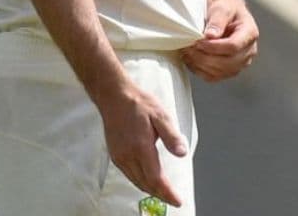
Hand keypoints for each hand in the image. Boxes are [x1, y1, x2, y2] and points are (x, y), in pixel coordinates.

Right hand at [96, 81, 187, 206]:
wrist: (114, 97)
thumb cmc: (139, 104)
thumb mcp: (161, 115)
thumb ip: (172, 136)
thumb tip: (183, 153)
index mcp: (141, 148)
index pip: (156, 178)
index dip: (167, 192)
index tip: (178, 200)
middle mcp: (128, 156)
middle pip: (145, 184)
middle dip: (160, 194)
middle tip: (173, 199)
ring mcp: (120, 157)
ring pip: (136, 181)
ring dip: (150, 190)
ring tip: (163, 193)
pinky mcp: (115, 155)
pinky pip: (129, 175)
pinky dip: (140, 181)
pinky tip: (147, 180)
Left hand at [180, 0, 258, 81]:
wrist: (222, 14)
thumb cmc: (224, 8)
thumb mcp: (222, 7)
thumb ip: (217, 20)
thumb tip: (210, 35)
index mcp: (250, 33)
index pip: (234, 46)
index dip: (214, 47)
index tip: (198, 40)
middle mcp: (249, 51)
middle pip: (227, 63)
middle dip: (204, 56)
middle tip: (189, 46)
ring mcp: (239, 64)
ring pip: (218, 72)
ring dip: (199, 63)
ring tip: (188, 50)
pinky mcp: (228, 71)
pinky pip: (212, 77)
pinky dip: (198, 69)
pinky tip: (191, 57)